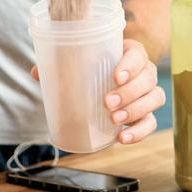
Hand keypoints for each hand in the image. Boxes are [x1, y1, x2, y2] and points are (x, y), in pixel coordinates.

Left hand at [30, 39, 165, 144]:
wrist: (102, 84)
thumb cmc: (91, 68)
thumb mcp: (78, 63)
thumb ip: (59, 65)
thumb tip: (37, 72)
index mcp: (130, 53)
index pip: (138, 54)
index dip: (131, 65)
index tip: (115, 76)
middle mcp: (144, 71)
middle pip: (148, 78)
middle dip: (129, 92)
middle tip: (107, 102)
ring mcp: (148, 93)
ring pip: (155, 98)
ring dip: (136, 110)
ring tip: (114, 119)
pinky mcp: (146, 114)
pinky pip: (151, 122)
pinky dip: (139, 132)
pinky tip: (122, 138)